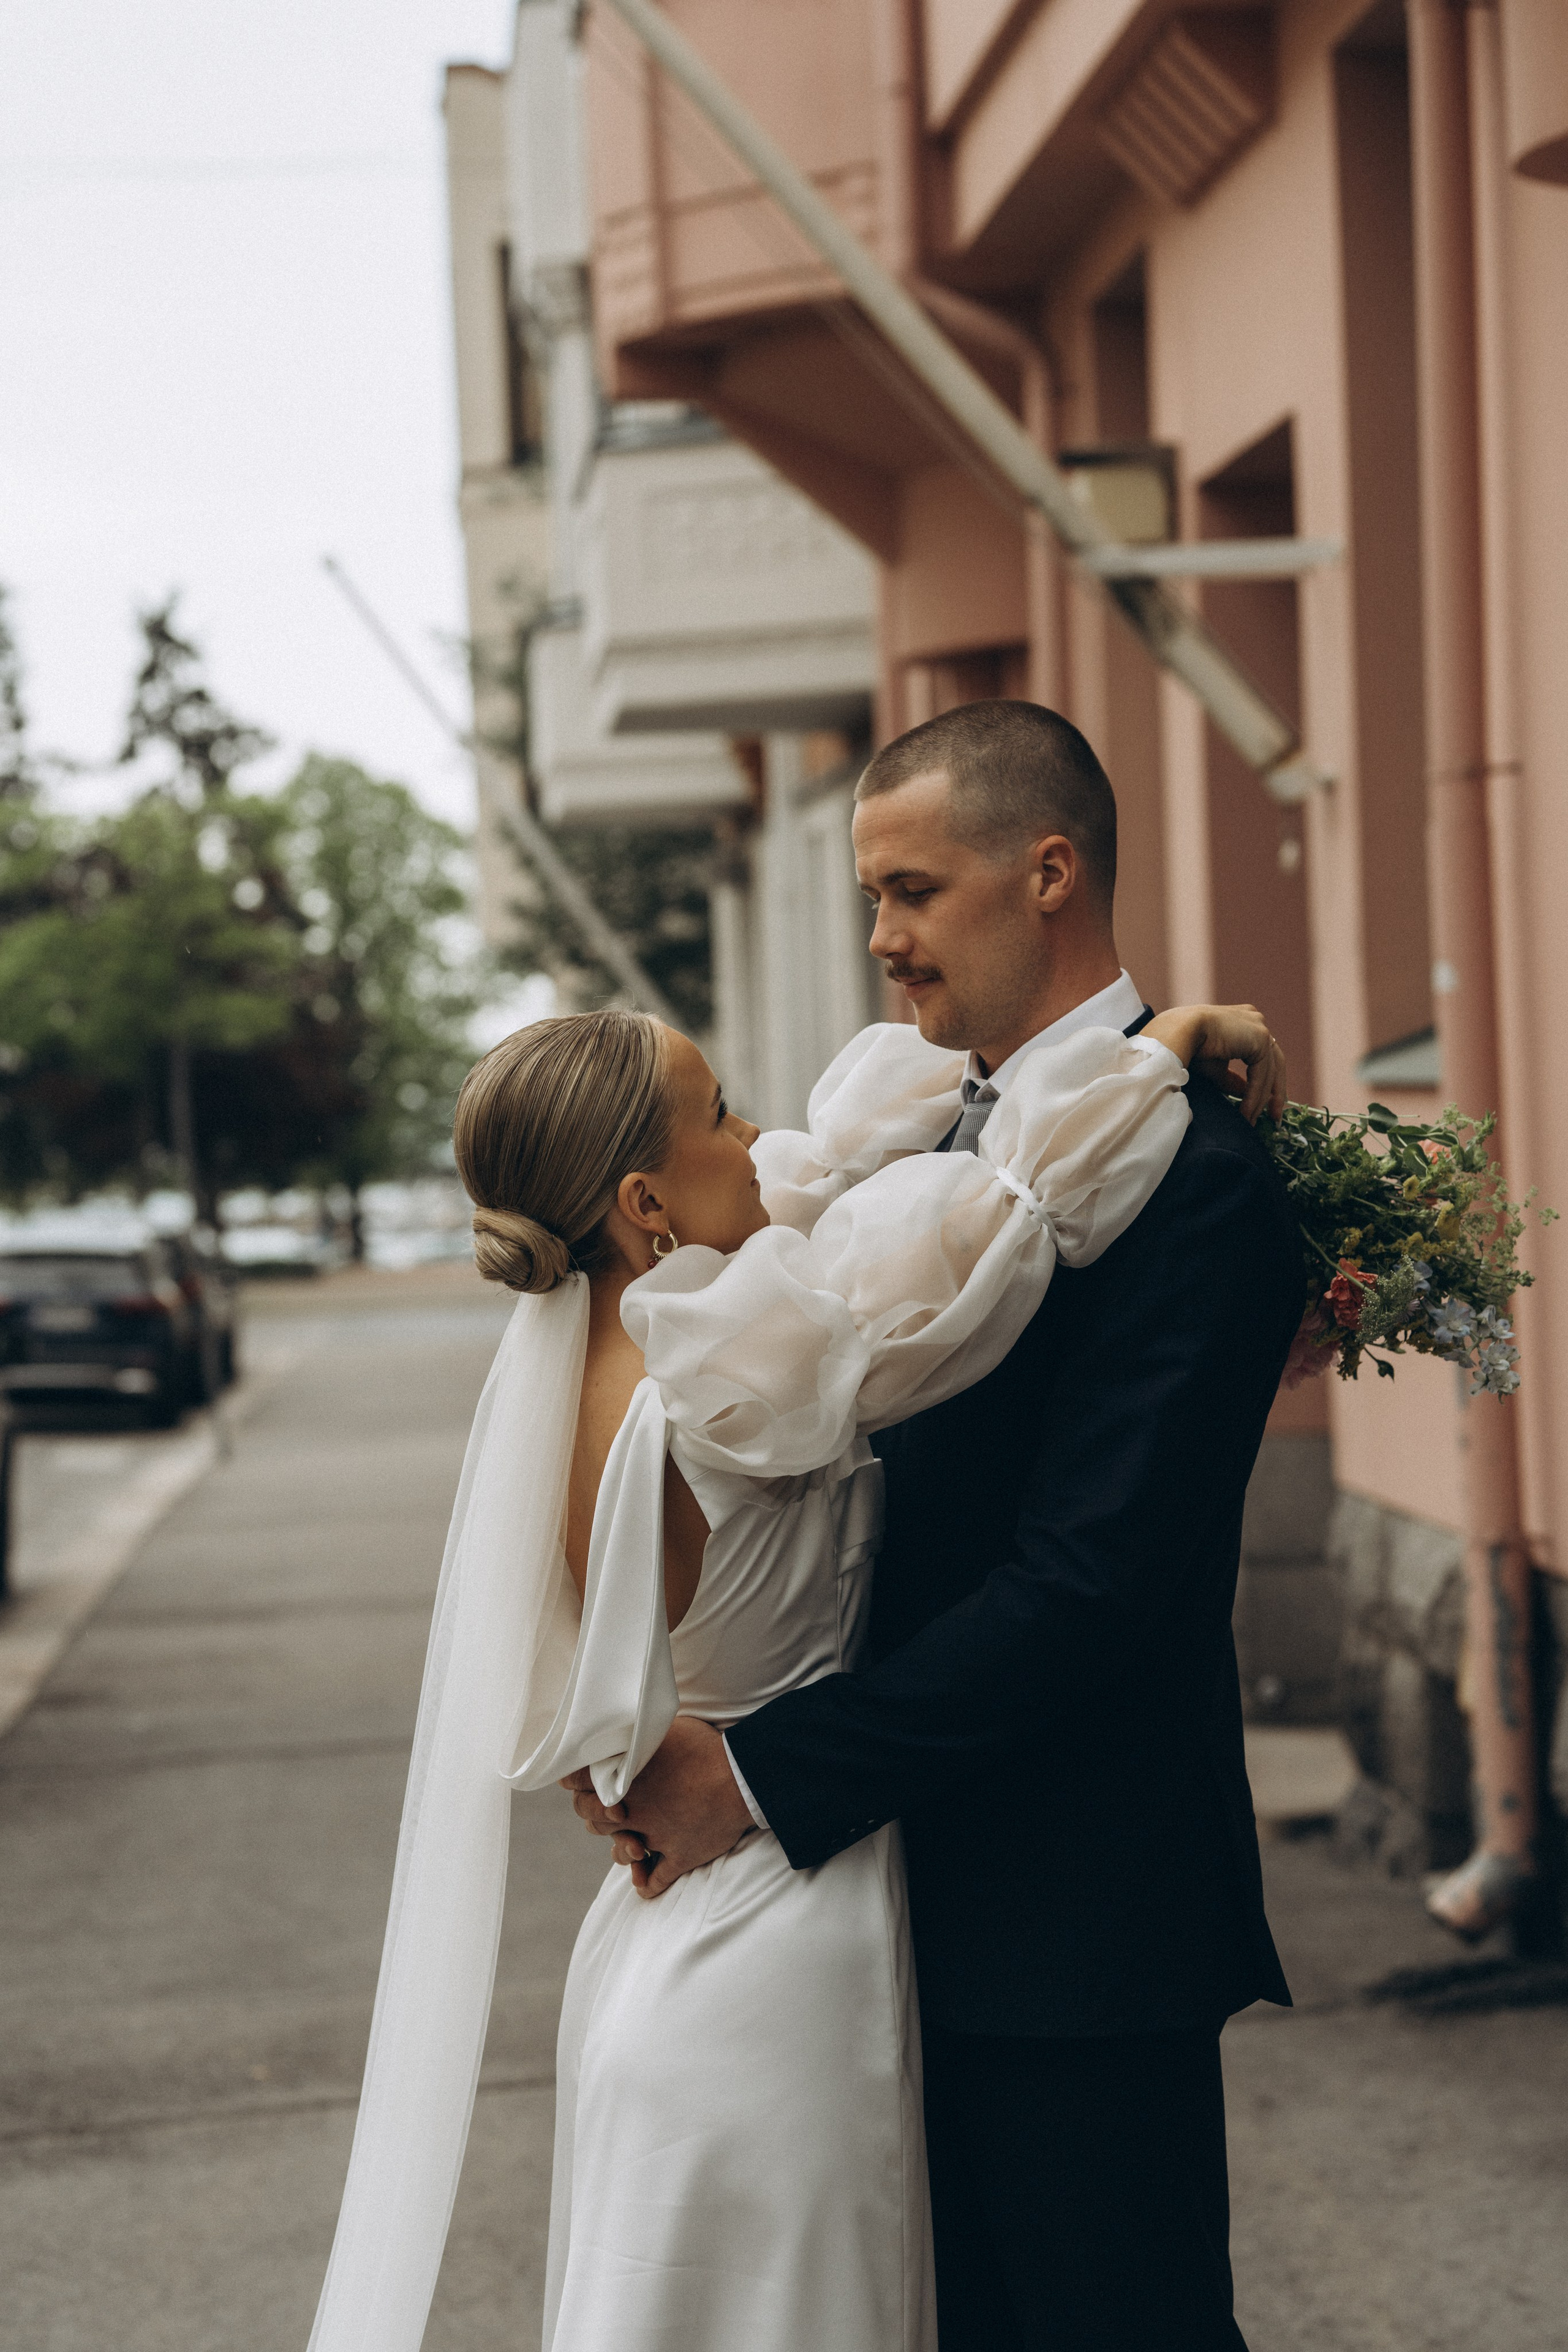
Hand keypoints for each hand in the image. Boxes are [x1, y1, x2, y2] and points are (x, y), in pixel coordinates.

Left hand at [560, 1715, 756, 1897]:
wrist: (743, 1777)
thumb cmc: (704, 1746)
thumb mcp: (663, 1729)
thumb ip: (636, 1736)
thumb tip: (623, 1729)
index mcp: (624, 1776)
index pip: (577, 1782)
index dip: (573, 1781)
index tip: (573, 1779)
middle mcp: (633, 1809)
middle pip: (592, 1819)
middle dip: (594, 1814)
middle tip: (609, 1808)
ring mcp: (654, 1837)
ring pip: (620, 1852)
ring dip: (621, 1848)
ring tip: (630, 1842)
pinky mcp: (678, 1857)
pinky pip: (653, 1881)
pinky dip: (645, 1882)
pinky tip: (643, 1878)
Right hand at [1146, 1002, 1285, 1123]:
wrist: (1179, 1031)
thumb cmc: (1190, 1047)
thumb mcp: (1215, 1068)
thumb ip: (1232, 1080)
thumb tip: (1245, 1093)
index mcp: (1245, 1023)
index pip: (1264, 1056)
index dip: (1265, 1082)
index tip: (1265, 1105)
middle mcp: (1255, 1021)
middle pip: (1274, 1062)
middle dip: (1275, 1092)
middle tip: (1274, 1118)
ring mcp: (1260, 1028)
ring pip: (1268, 1071)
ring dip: (1260, 1100)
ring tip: (1251, 1121)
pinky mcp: (1259, 1038)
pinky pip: (1262, 1074)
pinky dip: (1255, 1096)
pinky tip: (1246, 1112)